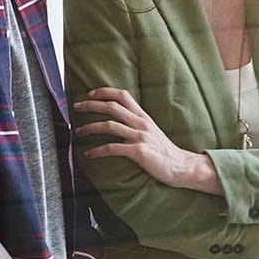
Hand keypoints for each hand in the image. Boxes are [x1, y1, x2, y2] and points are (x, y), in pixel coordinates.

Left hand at [76, 87, 213, 190]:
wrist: (182, 166)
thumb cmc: (166, 152)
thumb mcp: (153, 132)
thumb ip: (138, 124)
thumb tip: (121, 121)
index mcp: (144, 117)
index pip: (123, 96)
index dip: (105, 92)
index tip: (90, 94)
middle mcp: (141, 123)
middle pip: (112, 107)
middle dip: (91, 105)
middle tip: (76, 107)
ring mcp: (140, 136)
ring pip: (109, 125)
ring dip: (90, 127)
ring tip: (79, 132)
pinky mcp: (138, 151)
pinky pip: (112, 148)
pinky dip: (97, 150)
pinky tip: (89, 154)